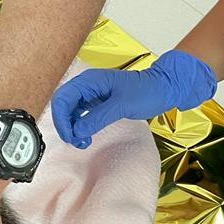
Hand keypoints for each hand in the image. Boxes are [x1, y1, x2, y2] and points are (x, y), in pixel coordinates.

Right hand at [52, 49, 217, 148]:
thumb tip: (77, 131)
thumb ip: (97, 118)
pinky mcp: (95, 101)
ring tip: (82, 142)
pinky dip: (79, 126)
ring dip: (71, 127)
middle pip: (62, 105)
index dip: (60, 118)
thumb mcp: (121, 106)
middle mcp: (86, 85)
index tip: (69, 136)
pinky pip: (79, 114)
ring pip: (69, 111)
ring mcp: (90, 93)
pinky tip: (86, 136)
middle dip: (65, 125)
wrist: (162, 88)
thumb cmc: (146, 91)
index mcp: (89, 80)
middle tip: (75, 142)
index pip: (62, 98)